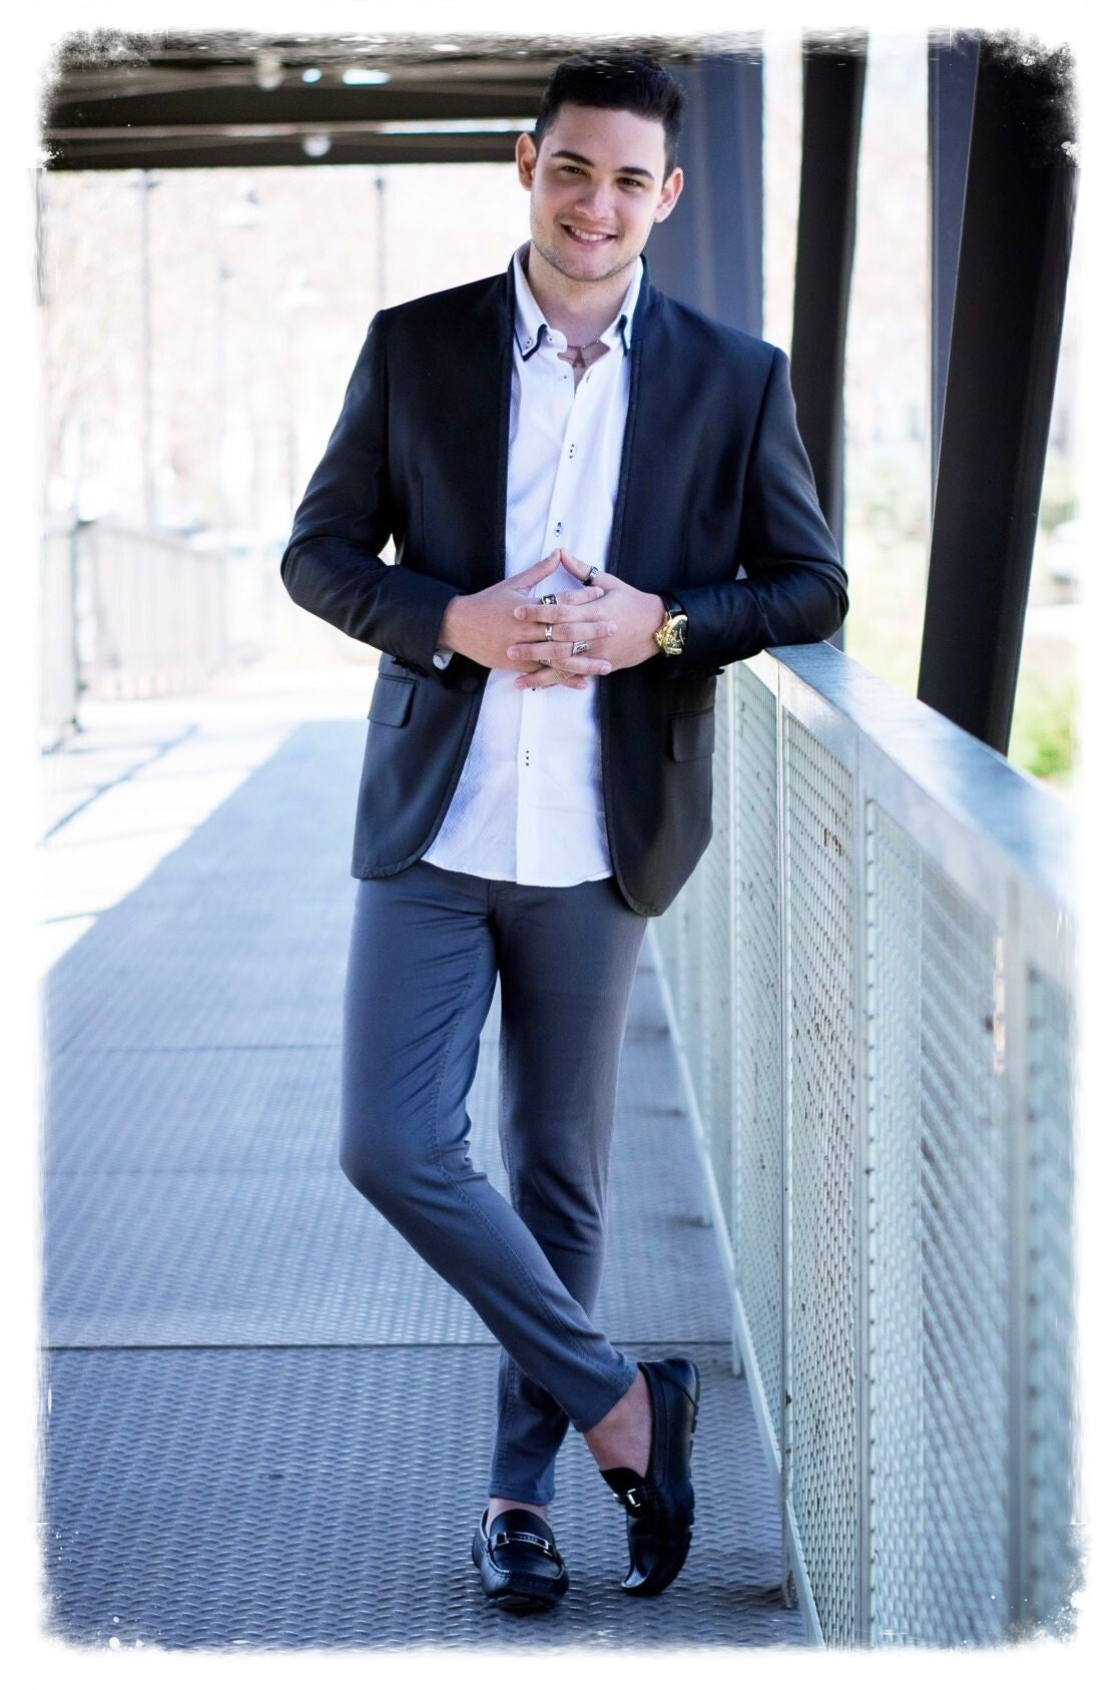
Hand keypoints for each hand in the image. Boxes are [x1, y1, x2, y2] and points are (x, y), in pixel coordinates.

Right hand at [437, 552, 610, 687]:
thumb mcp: (513, 584)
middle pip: (563, 630)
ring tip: (605, 664)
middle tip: (613, 627)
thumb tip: (559, 553)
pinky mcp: (517, 665)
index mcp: (527, 607)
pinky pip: (544, 673)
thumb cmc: (487, 603)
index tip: (601, 594)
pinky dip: (563, 678)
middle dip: (590, 629)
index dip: (581, 597)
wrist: (459, 626)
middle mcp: (526, 629)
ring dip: (583, 661)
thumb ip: (539, 571)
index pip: (559, 601)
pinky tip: (582, 681)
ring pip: (557, 656)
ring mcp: (522, 649)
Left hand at [506, 549, 663, 690]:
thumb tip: (560, 552)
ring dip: (540, 670)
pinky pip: (575, 674)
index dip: (538, 611)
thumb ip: (581, 571)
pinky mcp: (601, 666)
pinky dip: (555, 681)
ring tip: (517, 674)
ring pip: (565, 663)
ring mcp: (598, 653)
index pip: (561, 610)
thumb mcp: (608, 582)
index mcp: (595, 609)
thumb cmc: (631, 601)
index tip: (517, 610)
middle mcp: (596, 633)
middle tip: (509, 647)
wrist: (657, 626)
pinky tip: (537, 686)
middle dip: (534, 644)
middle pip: (560, 639)